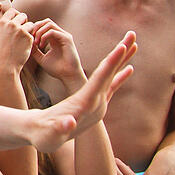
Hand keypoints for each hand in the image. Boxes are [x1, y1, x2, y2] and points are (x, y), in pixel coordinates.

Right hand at [0, 9, 33, 74]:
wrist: (5, 66)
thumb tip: (0, 27)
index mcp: (2, 24)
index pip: (12, 11)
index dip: (16, 15)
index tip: (17, 21)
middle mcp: (12, 25)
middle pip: (23, 16)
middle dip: (24, 22)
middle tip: (23, 30)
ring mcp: (21, 31)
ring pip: (31, 25)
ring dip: (30, 30)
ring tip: (25, 39)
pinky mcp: (29, 38)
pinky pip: (33, 35)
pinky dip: (31, 40)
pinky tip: (25, 47)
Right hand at [26, 31, 134, 151]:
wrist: (44, 140)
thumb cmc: (41, 135)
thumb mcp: (48, 133)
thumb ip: (59, 128)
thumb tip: (68, 122)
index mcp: (86, 104)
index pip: (101, 80)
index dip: (110, 63)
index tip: (121, 47)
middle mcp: (97, 103)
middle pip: (111, 74)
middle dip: (121, 54)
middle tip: (132, 35)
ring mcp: (98, 104)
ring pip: (113, 77)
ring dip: (122, 60)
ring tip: (132, 44)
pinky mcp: (94, 103)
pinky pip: (111, 86)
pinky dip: (119, 76)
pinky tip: (130, 68)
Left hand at [29, 18, 85, 90]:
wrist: (68, 76)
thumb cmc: (56, 69)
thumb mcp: (41, 58)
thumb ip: (34, 50)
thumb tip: (25, 42)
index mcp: (54, 38)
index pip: (43, 25)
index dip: (33, 30)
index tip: (27, 39)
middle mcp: (59, 35)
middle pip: (45, 21)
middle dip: (35, 27)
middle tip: (30, 38)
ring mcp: (64, 36)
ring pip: (49, 23)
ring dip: (39, 31)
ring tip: (35, 43)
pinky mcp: (67, 39)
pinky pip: (53, 31)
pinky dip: (44, 36)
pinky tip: (41, 46)